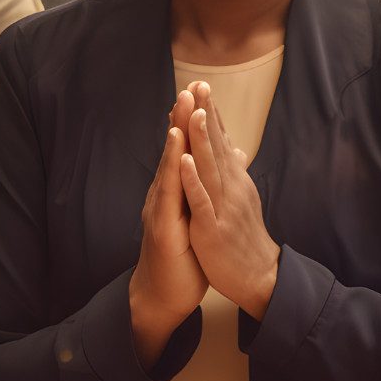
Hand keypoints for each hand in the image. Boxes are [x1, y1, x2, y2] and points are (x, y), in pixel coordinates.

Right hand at [130, 90, 207, 366]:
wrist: (164, 294)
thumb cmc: (182, 256)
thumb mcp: (197, 217)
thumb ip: (203, 191)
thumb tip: (220, 170)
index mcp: (176, 191)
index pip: (185, 150)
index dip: (192, 122)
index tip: (202, 92)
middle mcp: (165, 193)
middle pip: (175, 150)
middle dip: (183, 117)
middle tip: (191, 86)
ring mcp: (160, 207)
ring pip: (169, 164)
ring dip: (176, 133)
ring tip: (182, 104)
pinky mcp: (161, 225)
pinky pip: (169, 193)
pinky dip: (173, 170)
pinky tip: (179, 151)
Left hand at [180, 82, 280, 319]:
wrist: (258, 276)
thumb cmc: (245, 237)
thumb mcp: (242, 199)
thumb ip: (235, 171)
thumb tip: (235, 147)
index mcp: (234, 180)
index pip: (220, 140)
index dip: (210, 113)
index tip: (200, 85)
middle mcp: (230, 187)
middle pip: (216, 145)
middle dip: (205, 114)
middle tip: (198, 85)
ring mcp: (222, 206)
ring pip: (209, 167)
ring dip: (200, 138)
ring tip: (193, 111)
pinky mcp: (213, 228)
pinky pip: (201, 201)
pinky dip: (193, 180)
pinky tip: (184, 161)